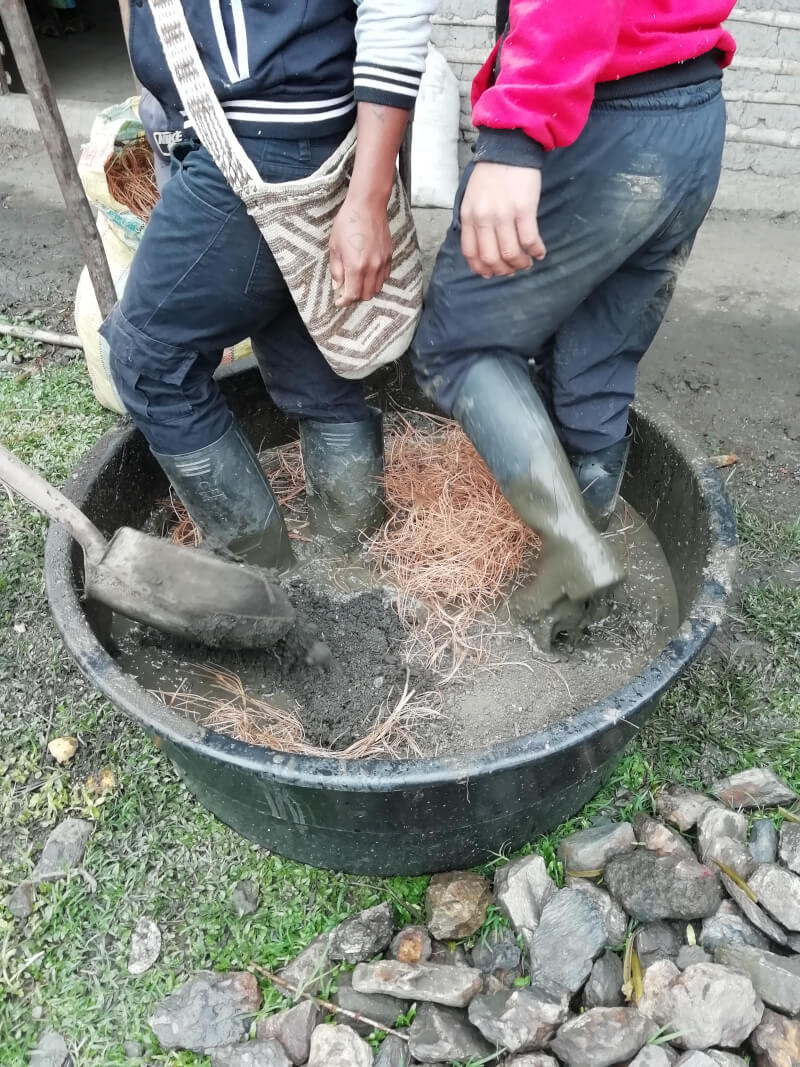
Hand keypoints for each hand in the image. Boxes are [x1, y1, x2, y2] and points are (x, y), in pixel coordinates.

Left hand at [329, 193, 392, 306]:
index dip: (344, 301)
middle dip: (355, 297)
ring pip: (376, 288)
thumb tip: (338, 286)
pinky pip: (384, 277)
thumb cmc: (348, 223)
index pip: (352, 295)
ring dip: (366, 290)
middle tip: (346, 291)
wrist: (367, 206)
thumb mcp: (335, 247)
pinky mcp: (389, 257)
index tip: (339, 301)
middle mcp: (372, 267)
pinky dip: (375, 281)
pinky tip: (367, 273)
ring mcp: (382, 262)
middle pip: (366, 295)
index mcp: (356, 266)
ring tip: (356, 282)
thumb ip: (336, 269)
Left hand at [460, 162, 546, 277]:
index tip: (491, 273)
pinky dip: (536, 251)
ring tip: (527, 263)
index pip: (471, 253)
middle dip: (503, 270)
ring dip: (521, 264)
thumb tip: (483, 247)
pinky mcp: (524, 209)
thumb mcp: (472, 198)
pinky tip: (540, 252)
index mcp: (469, 216)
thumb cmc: (491, 174)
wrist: (509, 148)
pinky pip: (530, 240)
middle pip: (491, 258)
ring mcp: (504, 214)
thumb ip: (474, 221)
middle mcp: (484, 218)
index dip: (481, 268)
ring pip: (511, 254)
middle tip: (512, 270)